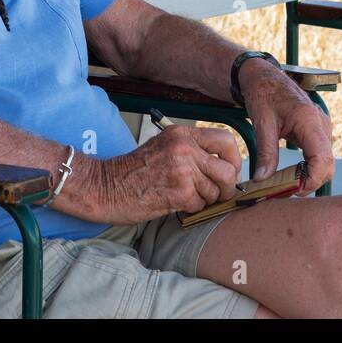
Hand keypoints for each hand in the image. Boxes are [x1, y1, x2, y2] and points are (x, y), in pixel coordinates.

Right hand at [90, 125, 242, 223]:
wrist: (106, 186)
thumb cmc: (134, 171)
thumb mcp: (164, 147)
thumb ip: (192, 150)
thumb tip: (224, 165)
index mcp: (182, 134)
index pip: (227, 140)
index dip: (235, 160)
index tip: (230, 171)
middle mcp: (184, 147)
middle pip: (228, 170)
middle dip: (227, 187)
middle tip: (217, 193)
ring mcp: (182, 169)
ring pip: (215, 191)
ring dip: (205, 199)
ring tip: (186, 196)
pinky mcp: (178, 192)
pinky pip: (200, 204)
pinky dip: (191, 208)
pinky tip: (175, 203)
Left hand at [242, 60, 334, 191]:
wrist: (265, 77)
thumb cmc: (263, 94)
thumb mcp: (262, 123)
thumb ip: (265, 153)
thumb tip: (262, 180)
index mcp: (309, 120)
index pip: (322, 159)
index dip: (312, 180)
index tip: (294, 191)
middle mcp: (321, 124)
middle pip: (328, 164)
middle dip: (311, 182)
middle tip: (286, 191)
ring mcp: (322, 127)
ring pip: (326, 161)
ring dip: (311, 176)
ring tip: (287, 183)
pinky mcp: (318, 131)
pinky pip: (320, 155)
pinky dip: (310, 167)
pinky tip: (293, 173)